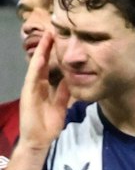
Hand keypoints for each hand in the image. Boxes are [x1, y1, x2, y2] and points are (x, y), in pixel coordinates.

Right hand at [17, 30, 71, 149]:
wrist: (39, 139)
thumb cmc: (48, 124)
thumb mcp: (61, 105)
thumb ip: (64, 93)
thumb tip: (71, 81)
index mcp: (44, 87)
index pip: (49, 66)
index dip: (54, 54)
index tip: (60, 40)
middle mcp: (36, 84)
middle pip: (42, 62)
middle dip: (47, 47)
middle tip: (52, 31)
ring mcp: (31, 88)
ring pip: (37, 66)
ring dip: (41, 52)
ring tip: (46, 37)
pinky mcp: (28, 94)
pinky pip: (32, 78)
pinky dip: (36, 67)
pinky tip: (40, 57)